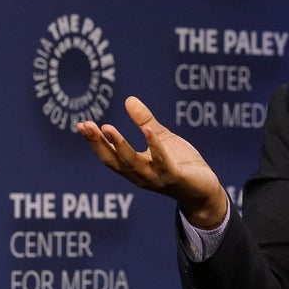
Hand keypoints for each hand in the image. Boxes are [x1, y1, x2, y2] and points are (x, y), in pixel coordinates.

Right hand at [76, 96, 226, 228]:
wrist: (206, 189)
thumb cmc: (182, 164)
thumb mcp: (161, 139)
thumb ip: (144, 122)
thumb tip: (129, 99)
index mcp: (135, 168)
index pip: (110, 156)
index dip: (95, 142)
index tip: (81, 125)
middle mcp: (141, 176)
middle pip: (115, 161)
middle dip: (99, 144)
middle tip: (87, 126)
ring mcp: (157, 178)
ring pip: (134, 163)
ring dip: (120, 146)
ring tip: (108, 128)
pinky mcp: (175, 177)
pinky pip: (162, 162)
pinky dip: (154, 146)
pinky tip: (147, 130)